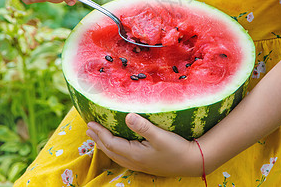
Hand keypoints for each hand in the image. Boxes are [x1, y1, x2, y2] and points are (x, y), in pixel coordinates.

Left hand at [86, 113, 201, 176]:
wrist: (192, 162)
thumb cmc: (177, 148)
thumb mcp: (160, 136)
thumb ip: (143, 126)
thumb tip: (127, 116)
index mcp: (135, 154)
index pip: (111, 143)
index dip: (100, 133)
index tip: (91, 123)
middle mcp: (134, 161)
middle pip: (110, 150)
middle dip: (98, 139)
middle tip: (88, 129)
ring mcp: (139, 164)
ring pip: (116, 155)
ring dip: (105, 145)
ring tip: (97, 137)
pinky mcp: (145, 164)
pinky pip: (123, 157)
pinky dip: (115, 150)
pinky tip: (117, 147)